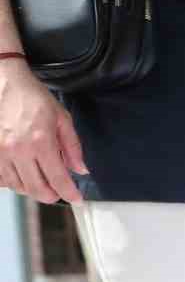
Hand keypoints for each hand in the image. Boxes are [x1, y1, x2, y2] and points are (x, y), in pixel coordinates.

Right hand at [0, 58, 85, 203]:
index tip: (77, 199)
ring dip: (33, 189)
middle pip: (37, 190)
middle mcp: (19, 150)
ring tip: (42, 179)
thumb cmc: (33, 98)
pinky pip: (3, 178)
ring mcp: (1, 152)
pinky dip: (16, 181)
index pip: (58, 180)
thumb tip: (81, 170)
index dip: (70, 194)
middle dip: (52, 196)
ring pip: (18, 187)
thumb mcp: (62, 118)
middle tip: (59, 191)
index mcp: (41, 142)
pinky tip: (24, 173)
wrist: (4, 82)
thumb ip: (73, 147)